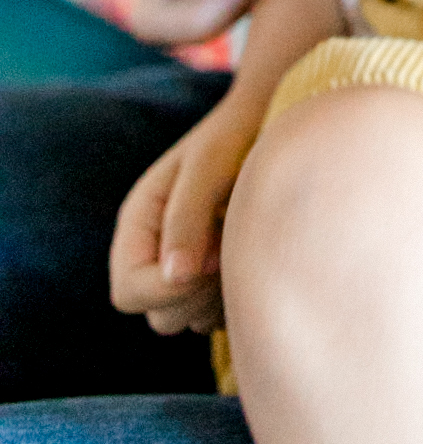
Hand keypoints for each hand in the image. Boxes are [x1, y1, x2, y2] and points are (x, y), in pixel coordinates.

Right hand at [109, 91, 262, 334]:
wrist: (274, 123)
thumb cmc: (237, 137)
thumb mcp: (209, 165)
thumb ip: (188, 217)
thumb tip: (176, 278)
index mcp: (140, 225)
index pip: (128, 292)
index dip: (166, 289)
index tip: (213, 261)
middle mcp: (157, 253)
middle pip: (158, 316)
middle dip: (196, 295)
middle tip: (232, 251)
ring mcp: (187, 270)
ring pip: (190, 320)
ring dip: (219, 297)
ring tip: (243, 247)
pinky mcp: (216, 280)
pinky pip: (219, 317)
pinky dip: (237, 298)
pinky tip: (255, 257)